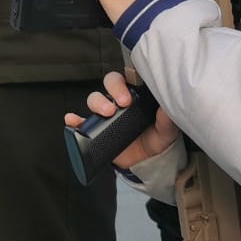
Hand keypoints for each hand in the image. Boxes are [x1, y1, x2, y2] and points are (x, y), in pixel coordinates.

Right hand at [63, 71, 180, 169]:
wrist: (147, 163)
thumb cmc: (156, 140)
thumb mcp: (166, 131)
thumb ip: (167, 120)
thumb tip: (168, 107)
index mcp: (136, 94)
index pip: (127, 77)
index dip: (125, 81)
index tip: (128, 98)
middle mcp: (118, 100)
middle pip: (108, 84)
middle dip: (112, 91)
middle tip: (120, 105)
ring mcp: (105, 114)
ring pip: (94, 99)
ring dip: (96, 102)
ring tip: (104, 114)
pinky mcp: (95, 130)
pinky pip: (80, 122)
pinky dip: (74, 120)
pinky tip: (72, 120)